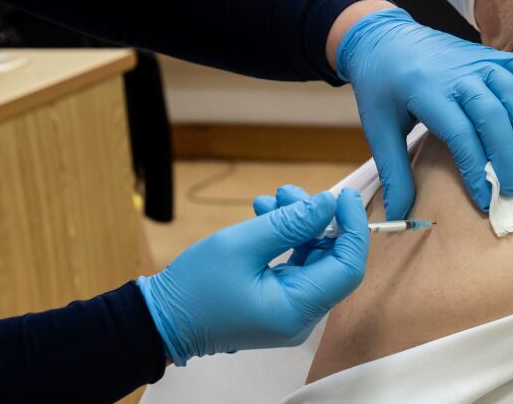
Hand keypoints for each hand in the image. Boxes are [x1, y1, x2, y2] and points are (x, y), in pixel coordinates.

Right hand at [137, 188, 368, 364]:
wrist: (160, 320)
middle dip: (316, 220)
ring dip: (298, 226)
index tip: (344, 197)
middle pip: (331, 260)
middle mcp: (300, 316)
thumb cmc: (194, 287)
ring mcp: (289, 311)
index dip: (352, 228)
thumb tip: (328, 204)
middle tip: (288, 192)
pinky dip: (286, 239)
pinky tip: (265, 215)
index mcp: (296, 309)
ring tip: (271, 199)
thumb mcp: (241, 244)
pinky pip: (295, 266)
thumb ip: (290, 223)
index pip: (347, 267)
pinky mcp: (277, 303)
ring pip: (312, 259)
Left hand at [337, 8, 512, 218]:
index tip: (484, 199)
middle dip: (505, 156)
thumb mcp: (377, 128)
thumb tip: (399, 214)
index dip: (474, 169)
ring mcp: (476, 61)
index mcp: (426, 91)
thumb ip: (393, 171)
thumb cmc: (380, 87)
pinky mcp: (489, 56)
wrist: (384, 38)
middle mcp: (456, 73)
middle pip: (491, 116)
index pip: (459, 134)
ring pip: (512, 93)